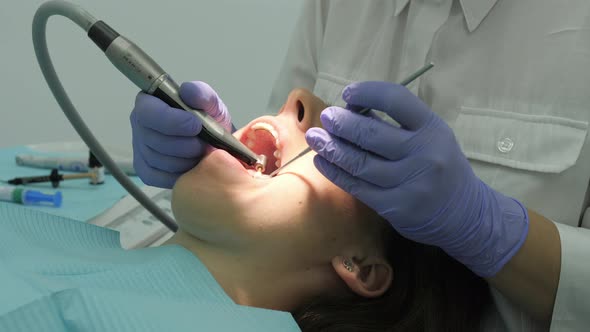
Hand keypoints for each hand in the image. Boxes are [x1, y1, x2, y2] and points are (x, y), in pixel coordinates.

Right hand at [130, 81, 231, 187]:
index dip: (172, 121)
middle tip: (204, 144)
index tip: (196, 125)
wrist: (214, 143)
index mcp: (149, 102)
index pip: (149, 112)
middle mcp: (139, 125)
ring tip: (200, 153)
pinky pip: (158, 177)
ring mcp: (140, 149)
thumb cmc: (208, 120)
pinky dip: (179, 174)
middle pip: (155, 140)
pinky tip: (191, 166)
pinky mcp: (145, 171)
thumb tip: (187, 91)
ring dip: (185, 160)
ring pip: (158, 160)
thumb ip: (202, 94)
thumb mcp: (211, 103)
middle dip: (185, 145)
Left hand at [306, 81, 528, 276]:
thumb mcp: (430, 138)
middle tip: (326, 116)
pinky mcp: (395, 207)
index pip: (397, 100)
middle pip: (371, 134)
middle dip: (341, 123)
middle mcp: (424, 154)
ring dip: (331, 148)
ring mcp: (409, 183)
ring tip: (315, 137)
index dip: (368, 92)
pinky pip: (358, 186)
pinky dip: (335, 173)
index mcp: (433, 128)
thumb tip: (352, 109)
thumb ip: (397, 124)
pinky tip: (322, 162)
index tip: (348, 93)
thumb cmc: (440, 166)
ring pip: (360, 162)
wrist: (464, 214)